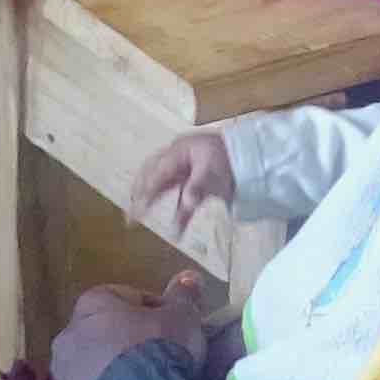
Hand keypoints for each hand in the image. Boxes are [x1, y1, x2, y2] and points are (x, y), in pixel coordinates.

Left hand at [48, 273, 222, 379]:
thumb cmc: (160, 348)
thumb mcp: (183, 317)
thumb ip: (184, 296)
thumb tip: (189, 276)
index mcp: (93, 302)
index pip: (128, 298)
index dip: (156, 310)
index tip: (175, 327)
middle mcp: (69, 332)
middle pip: (106, 331)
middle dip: (129, 340)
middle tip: (161, 356)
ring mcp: (63, 372)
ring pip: (94, 364)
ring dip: (115, 369)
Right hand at [123, 130, 236, 249]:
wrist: (249, 152)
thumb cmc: (229, 157)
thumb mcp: (214, 170)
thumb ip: (198, 187)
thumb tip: (187, 204)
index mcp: (179, 151)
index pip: (157, 173)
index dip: (146, 192)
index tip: (137, 210)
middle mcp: (176, 158)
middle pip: (151, 175)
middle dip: (139, 194)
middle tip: (130, 216)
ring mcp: (183, 168)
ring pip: (160, 184)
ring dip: (151, 200)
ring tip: (138, 217)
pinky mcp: (192, 180)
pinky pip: (180, 196)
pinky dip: (178, 212)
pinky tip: (177, 229)